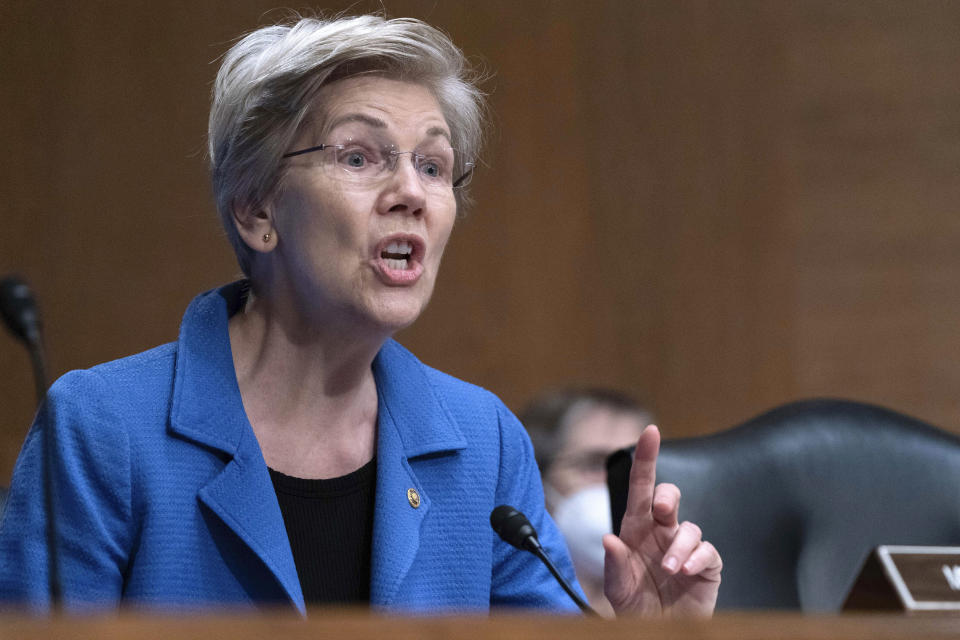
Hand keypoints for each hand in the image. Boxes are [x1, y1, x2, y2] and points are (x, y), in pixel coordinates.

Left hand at [602, 425, 721, 616]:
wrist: (658, 630)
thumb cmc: (635, 605)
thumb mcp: (617, 589)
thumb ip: (613, 565)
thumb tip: (608, 539)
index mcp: (636, 529)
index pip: (641, 487)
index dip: (646, 458)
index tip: (651, 431)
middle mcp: (661, 532)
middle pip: (668, 496)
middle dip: (667, 495)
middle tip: (662, 510)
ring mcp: (684, 547)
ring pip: (690, 528)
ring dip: (679, 547)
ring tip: (669, 570)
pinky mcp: (705, 565)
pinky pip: (707, 551)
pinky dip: (696, 559)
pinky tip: (684, 572)